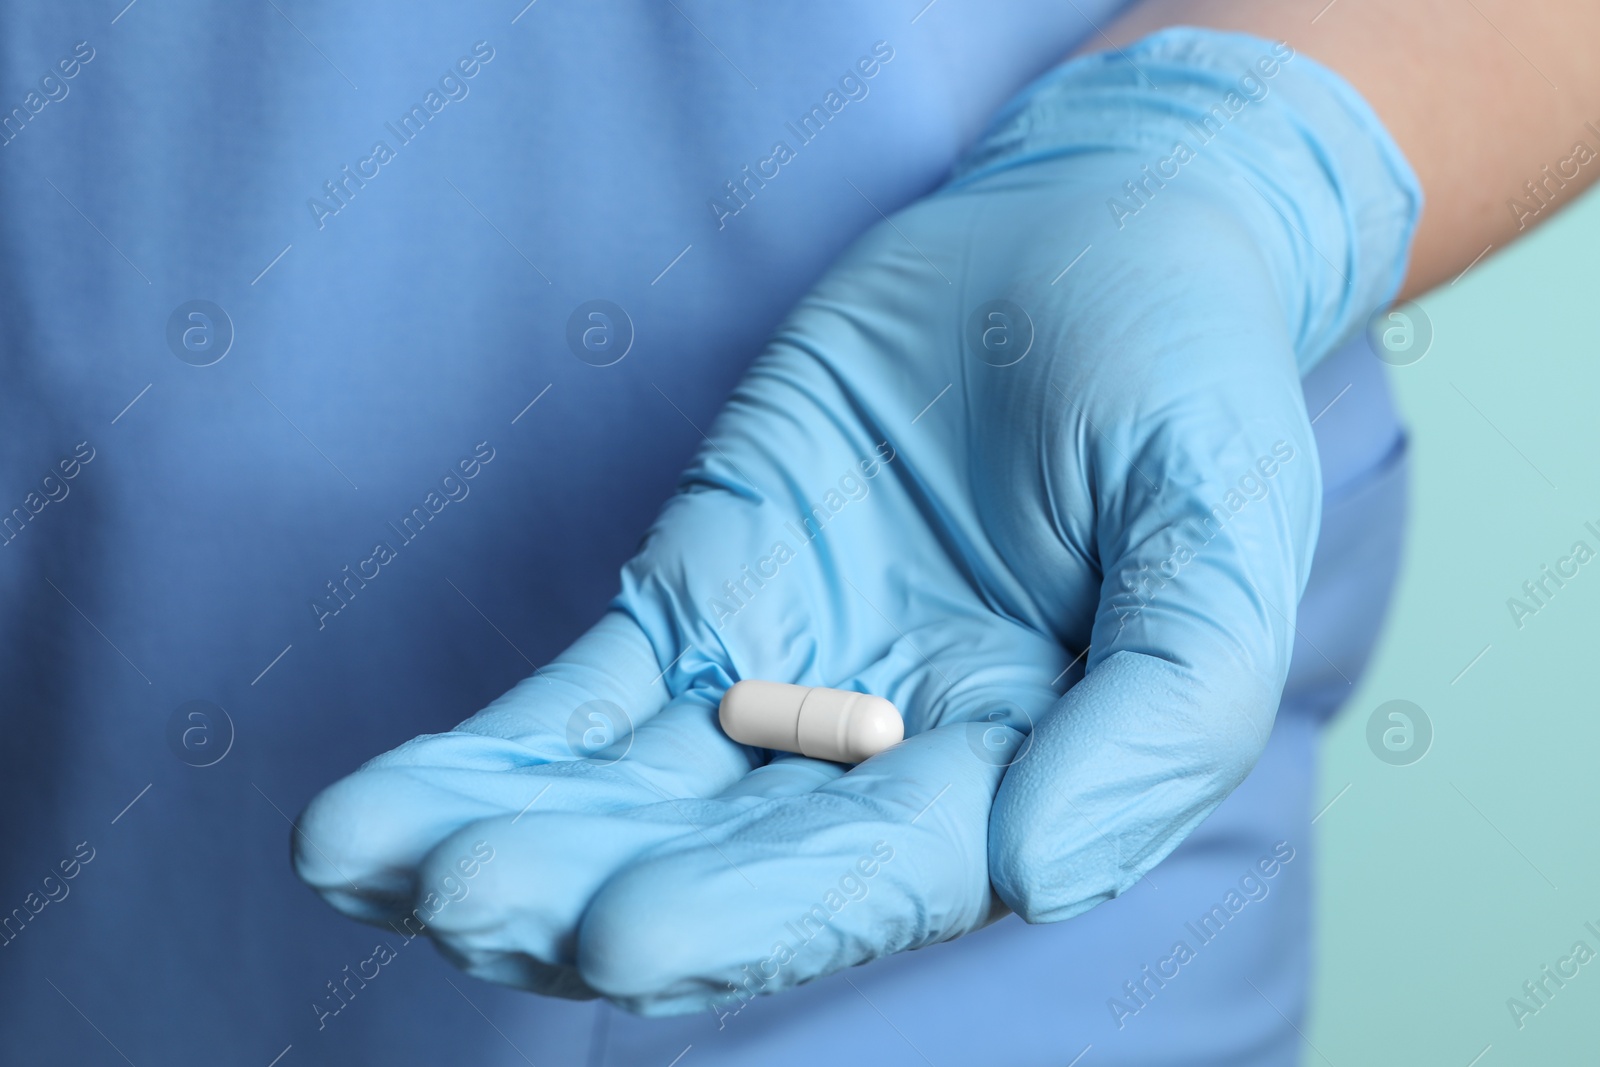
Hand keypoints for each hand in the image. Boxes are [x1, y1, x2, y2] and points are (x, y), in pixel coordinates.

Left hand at [293, 28, 1417, 1017]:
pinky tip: (386, 806)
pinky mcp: (703, 596)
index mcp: (1022, 769)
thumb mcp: (1226, 528)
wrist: (1090, 234)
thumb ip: (1169, 709)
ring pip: (631, 798)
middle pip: (727, 861)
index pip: (873, 878)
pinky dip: (496, 752)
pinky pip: (587, 697)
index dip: (748, 917)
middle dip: (591, 891)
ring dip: (511, 838)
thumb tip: (1041, 873)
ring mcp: (784, 680)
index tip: (617, 937)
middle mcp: (889, 756)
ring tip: (374, 860)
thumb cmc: (1182, 379)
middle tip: (463, 901)